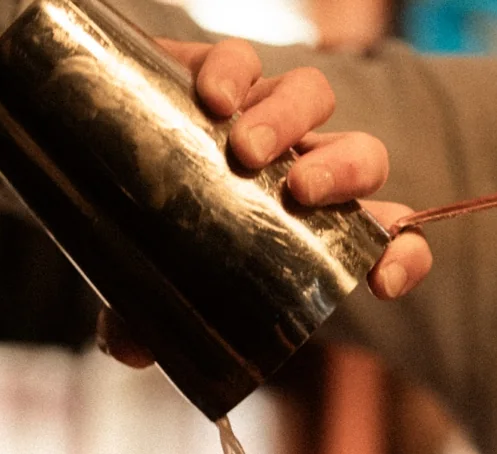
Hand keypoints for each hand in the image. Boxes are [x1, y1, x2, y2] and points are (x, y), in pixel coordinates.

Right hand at [97, 36, 430, 365]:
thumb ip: (145, 323)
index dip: (402, 258)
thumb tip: (127, 350)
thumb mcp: (147, 289)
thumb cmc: (145, 237)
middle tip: (297, 193)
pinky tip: (211, 99)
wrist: (93, 156)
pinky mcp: (223, 72)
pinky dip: (234, 72)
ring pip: (313, 96)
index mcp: (311, 228)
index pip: (386, 238)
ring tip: (244, 148)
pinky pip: (245, 60)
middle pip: (362, 158)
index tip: (383, 284)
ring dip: (290, 120)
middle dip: (343, 174)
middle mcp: (301, 167)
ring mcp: (265, 115)